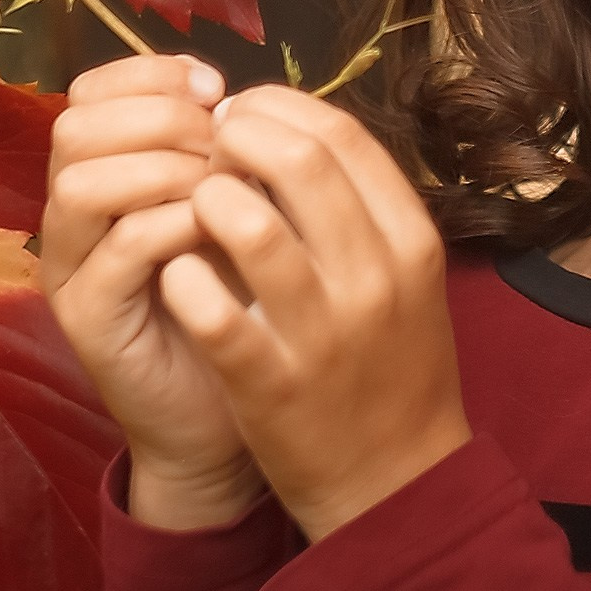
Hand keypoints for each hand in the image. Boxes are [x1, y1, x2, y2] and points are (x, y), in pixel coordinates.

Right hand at [41, 53, 264, 530]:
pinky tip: (218, 228)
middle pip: (74, 125)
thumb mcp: (230, 208)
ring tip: (220, 183)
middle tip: (219, 138)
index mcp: (102, 174)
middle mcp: (71, 217)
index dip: (151, 73)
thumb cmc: (232, 298)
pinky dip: (174, 224)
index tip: (218, 87)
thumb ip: (222, 153)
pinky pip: (120, 249)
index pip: (90, 91)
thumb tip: (242, 97)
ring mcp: (72, 269)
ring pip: (81, 182)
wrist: (225, 410)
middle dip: (157, 114)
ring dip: (161, 167)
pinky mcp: (90, 321)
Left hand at [158, 84, 470, 541]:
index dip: (280, 107)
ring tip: (194, 206)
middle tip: (207, 145)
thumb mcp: (404, 275)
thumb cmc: (391, 364)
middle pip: (300, 162)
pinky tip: (178, 273)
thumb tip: (286, 131)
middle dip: (238, 137)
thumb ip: (359, 207)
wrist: (396, 482)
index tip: (243, 110)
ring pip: (251, 228)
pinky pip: (210, 312)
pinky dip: (183, 277)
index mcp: (411, 240)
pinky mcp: (270, 384)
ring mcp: (323, 332)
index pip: (343, 137)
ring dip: (208, 199)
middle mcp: (374, 278)